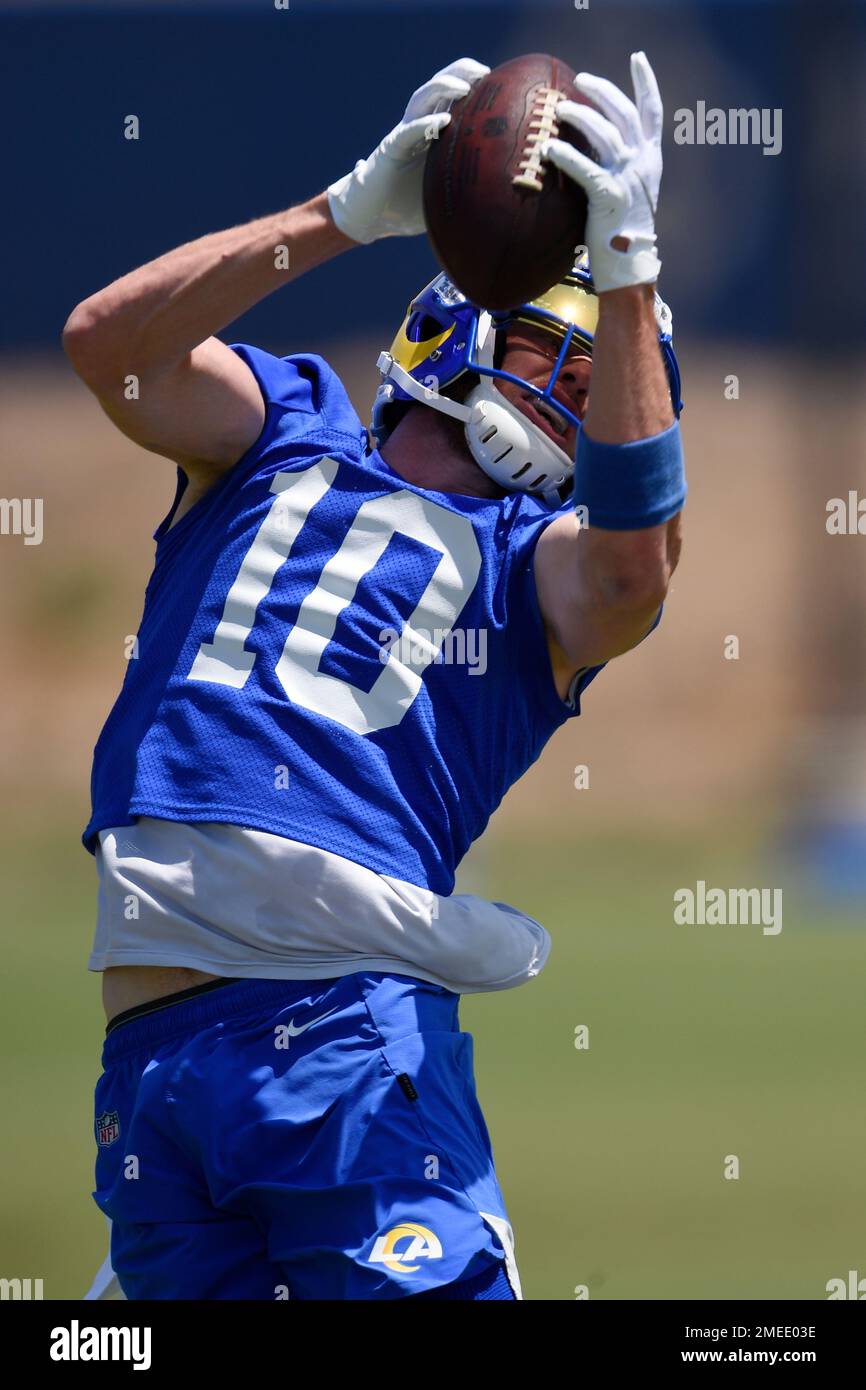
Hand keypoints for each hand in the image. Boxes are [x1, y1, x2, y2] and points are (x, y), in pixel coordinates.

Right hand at [327, 57, 489, 244]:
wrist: (370, 216)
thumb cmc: (406, 207)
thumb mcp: (444, 195)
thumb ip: (466, 189)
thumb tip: (500, 199)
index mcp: (433, 135)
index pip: (453, 100)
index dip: (473, 86)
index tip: (498, 83)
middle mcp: (418, 127)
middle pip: (438, 88)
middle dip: (461, 73)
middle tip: (485, 72)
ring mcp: (404, 135)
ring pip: (422, 99)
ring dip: (442, 87)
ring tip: (464, 87)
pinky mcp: (392, 149)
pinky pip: (409, 131)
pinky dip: (426, 124)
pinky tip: (444, 119)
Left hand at [542, 51, 662, 291]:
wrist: (629, 267)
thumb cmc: (620, 233)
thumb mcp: (624, 192)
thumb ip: (613, 166)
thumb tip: (585, 146)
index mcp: (650, 160)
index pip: (652, 112)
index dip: (646, 82)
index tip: (638, 58)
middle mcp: (642, 164)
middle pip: (624, 112)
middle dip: (602, 90)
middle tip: (580, 79)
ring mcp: (628, 179)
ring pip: (605, 133)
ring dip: (580, 116)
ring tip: (559, 110)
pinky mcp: (610, 196)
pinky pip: (585, 167)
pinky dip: (565, 155)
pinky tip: (548, 148)